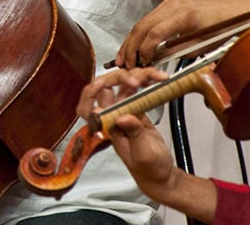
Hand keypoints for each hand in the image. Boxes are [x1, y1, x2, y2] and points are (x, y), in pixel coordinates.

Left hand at [77, 67, 176, 192]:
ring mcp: (124, 110)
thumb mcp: (142, 154)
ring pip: (124, 85)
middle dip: (120, 78)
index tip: (104, 83)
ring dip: (138, 76)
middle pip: (107, 87)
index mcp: (106, 128)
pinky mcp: (137, 108)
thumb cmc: (148, 169)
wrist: (161, 174)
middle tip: (137, 81)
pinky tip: (156, 79)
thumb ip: (133, 134)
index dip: (92, 92)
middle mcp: (112, 116)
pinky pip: (138, 89)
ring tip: (155, 77)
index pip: (88, 106)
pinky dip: (147, 81)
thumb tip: (121, 116)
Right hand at [115, 0, 249, 67]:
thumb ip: (178, 52)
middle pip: (143, 26)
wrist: (233, 11)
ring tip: (123, 57)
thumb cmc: (223, 29)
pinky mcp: (168, 5)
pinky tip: (133, 45)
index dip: (144, 50)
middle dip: (131, 47)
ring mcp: (169, 4)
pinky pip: (148, 20)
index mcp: (184, 16)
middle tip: (124, 64)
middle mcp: (173, 6)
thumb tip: (157, 60)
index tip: (140, 64)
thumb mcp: (202, 46)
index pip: (155, 34)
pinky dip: (138, 33)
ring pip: (142, 22)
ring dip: (130, 40)